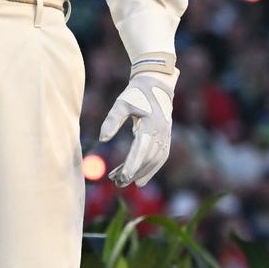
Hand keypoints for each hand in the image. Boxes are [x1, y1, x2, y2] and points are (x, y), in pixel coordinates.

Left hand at [97, 68, 174, 186]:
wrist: (156, 84)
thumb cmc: (135, 94)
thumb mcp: (121, 104)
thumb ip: (112, 121)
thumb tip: (102, 140)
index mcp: (150, 124)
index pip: (141, 148)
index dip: (132, 164)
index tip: (122, 177)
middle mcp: (161, 132)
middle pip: (148, 158)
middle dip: (133, 172)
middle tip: (117, 183)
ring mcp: (165, 136)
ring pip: (154, 161)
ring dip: (140, 173)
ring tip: (122, 181)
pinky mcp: (166, 138)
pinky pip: (160, 158)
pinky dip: (151, 170)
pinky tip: (140, 180)